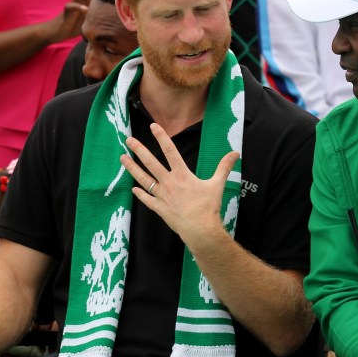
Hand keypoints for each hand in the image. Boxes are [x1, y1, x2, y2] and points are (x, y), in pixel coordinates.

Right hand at [41, 0, 96, 44]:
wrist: (55, 32)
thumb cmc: (72, 27)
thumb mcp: (88, 21)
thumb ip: (97, 17)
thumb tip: (113, 19)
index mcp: (85, 1)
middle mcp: (79, 0)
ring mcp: (72, 4)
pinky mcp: (65, 11)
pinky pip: (71, 6)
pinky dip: (78, 7)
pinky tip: (86, 10)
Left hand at [121, 123, 239, 247]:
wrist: (199, 230)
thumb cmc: (208, 207)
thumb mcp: (217, 185)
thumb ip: (224, 167)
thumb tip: (235, 153)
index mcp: (182, 175)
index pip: (170, 151)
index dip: (162, 137)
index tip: (153, 126)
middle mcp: (169, 183)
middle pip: (151, 163)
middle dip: (139, 150)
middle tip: (128, 140)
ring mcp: (162, 196)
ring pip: (143, 179)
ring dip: (132, 168)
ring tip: (122, 158)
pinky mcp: (159, 208)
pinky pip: (147, 199)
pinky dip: (140, 194)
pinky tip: (133, 189)